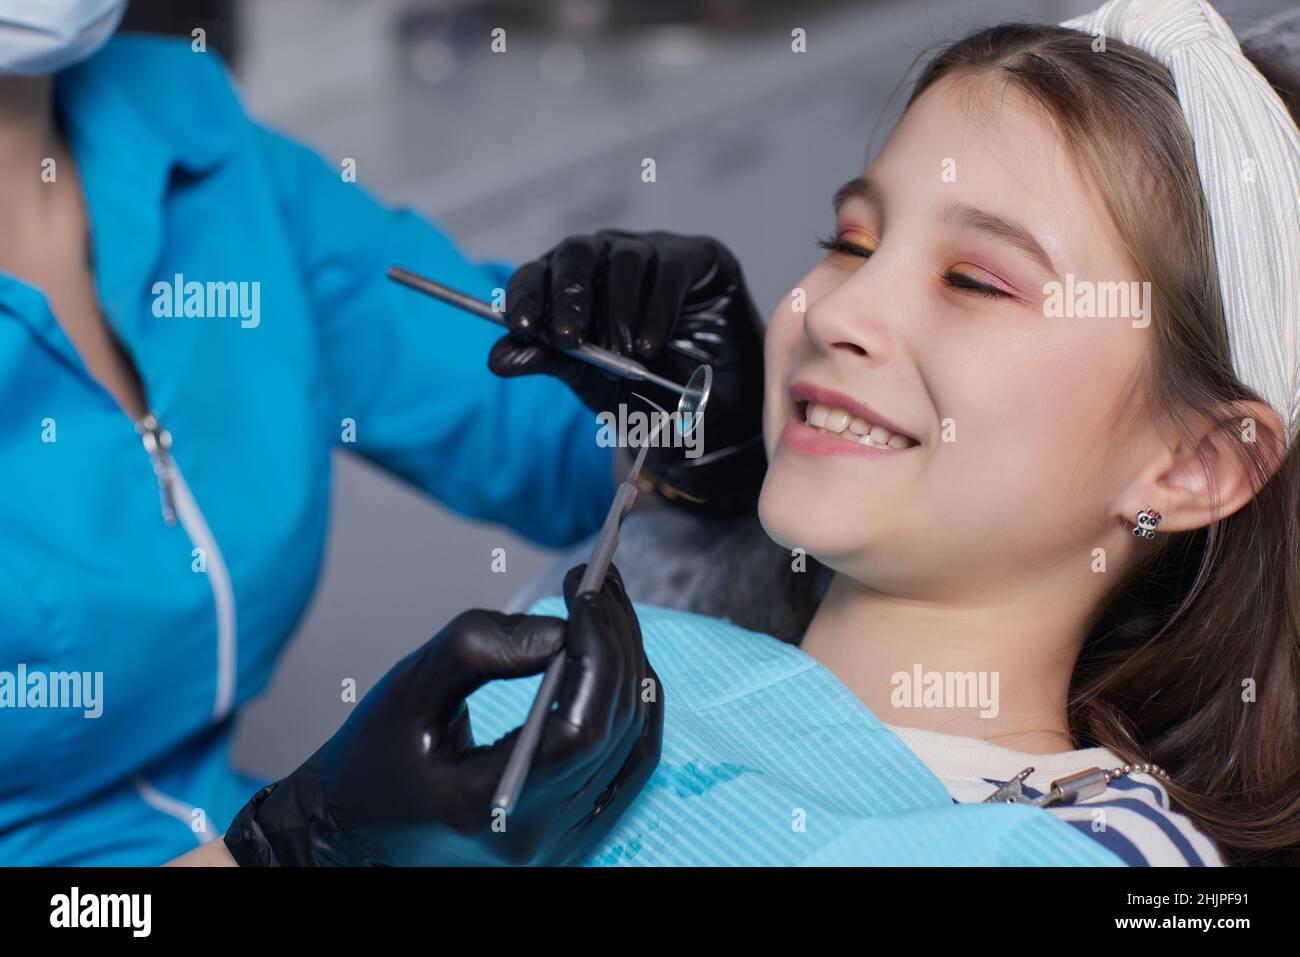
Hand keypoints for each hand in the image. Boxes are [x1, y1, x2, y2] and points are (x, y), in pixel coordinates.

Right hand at [222, 564, 662, 865]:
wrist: (353, 829)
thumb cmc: (372, 762)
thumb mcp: (406, 691)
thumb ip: (477, 651)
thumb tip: (559, 629)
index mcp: (486, 806)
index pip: (579, 728)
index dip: (597, 653)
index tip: (586, 590)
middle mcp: (535, 834)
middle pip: (614, 729)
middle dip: (616, 642)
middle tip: (600, 581)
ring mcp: (560, 840)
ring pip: (632, 744)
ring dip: (629, 665)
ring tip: (606, 605)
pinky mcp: (572, 831)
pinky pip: (628, 764)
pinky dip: (631, 704)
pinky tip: (618, 656)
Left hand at [488, 230, 765, 512]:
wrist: (714, 415)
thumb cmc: (650, 394)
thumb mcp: (595, 385)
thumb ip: (552, 364)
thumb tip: (497, 357)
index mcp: (573, 287)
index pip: (536, 274)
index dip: (525, 295)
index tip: (520, 327)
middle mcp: (608, 260)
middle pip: (576, 252)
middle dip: (568, 294)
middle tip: (569, 337)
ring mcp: (654, 253)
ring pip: (623, 259)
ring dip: (617, 310)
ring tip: (625, 353)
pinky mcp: (698, 257)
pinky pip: (668, 270)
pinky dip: (657, 308)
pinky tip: (652, 345)